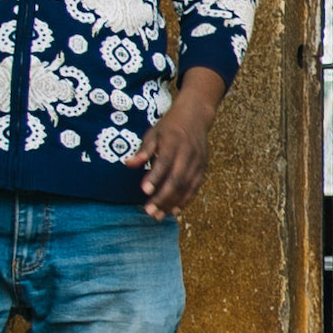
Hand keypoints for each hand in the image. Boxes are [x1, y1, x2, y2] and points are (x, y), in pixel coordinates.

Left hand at [137, 69, 225, 218]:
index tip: (144, 191)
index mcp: (174, 141)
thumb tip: (129, 164)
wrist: (196, 117)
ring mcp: (198, 162)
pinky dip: (185, 201)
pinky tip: (174, 211)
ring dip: (172, 203)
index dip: (155, 177)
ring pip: (186, 187)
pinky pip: (194, 188)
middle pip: (177, 179)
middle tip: (149, 211)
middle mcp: (188, 153)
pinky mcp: (203, 169)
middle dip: (163, 197)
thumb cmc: (170, 126)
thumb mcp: (154, 132)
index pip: (164, 162)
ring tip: (158, 216)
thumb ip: (143, 150)